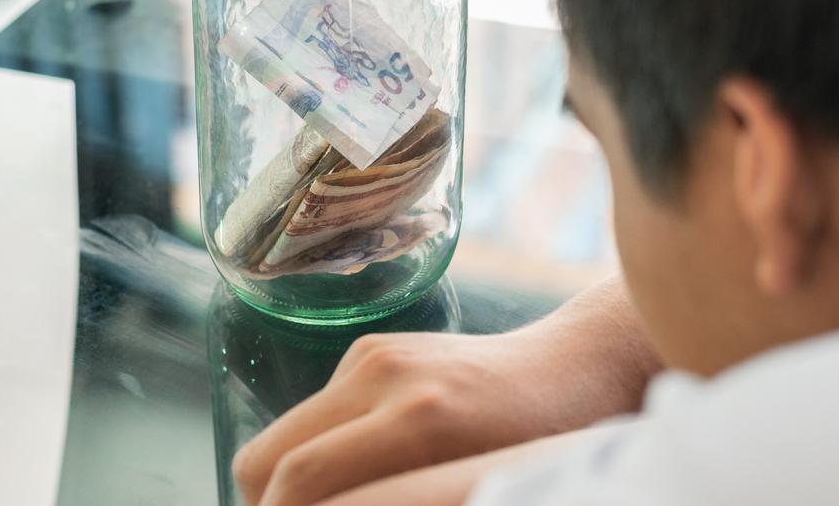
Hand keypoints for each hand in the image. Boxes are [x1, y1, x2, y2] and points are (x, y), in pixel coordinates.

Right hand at [234, 278, 660, 505]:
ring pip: (282, 435)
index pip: (298, 483)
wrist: (571, 366)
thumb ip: (395, 502)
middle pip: (266, 459)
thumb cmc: (545, 444)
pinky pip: (314, 413)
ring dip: (290, 482)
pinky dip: (317, 451)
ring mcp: (373, 353)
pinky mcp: (371, 347)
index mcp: (418, 418)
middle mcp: (384, 375)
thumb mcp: (476, 488)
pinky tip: (363, 470)